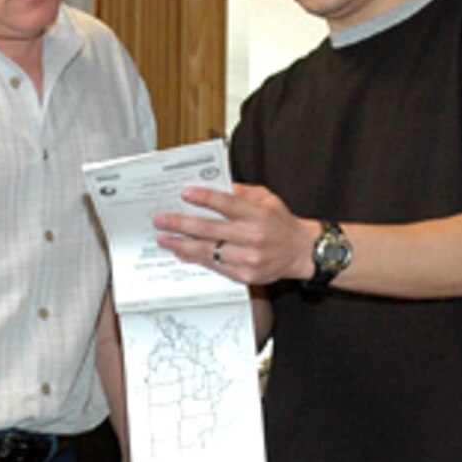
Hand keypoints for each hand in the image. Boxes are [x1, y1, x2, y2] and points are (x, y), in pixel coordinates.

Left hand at [153, 183, 316, 286]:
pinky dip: (196, 259)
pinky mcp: (245, 275)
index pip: (228, 203)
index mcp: (258, 214)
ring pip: (208, 251)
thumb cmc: (281, 223)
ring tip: (165, 239)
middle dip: (181, 224)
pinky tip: (182, 253)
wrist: (300, 252)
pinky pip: (215, 267)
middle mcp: (253, 237)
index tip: (185, 193)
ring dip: (182, 245)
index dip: (205, 198)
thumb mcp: (267, 199)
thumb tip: (216, 187)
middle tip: (162, 220)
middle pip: (210, 229)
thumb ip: (242, 192)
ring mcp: (249, 258)